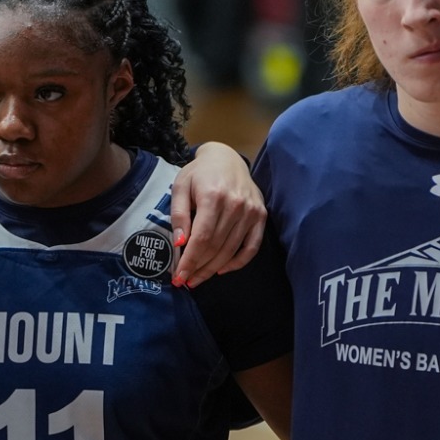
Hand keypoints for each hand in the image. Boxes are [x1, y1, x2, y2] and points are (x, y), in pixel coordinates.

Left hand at [169, 142, 265, 287]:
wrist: (226, 158)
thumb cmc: (199, 173)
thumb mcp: (181, 187)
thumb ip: (179, 214)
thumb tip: (179, 243)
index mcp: (214, 196)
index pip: (201, 238)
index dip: (190, 261)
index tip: (179, 277)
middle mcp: (236, 205)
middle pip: (216, 247)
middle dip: (198, 268)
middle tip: (185, 281)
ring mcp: (251, 211)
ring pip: (231, 250)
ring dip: (213, 269)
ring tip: (198, 278)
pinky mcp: (260, 215)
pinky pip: (252, 246)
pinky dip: (238, 262)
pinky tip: (222, 269)